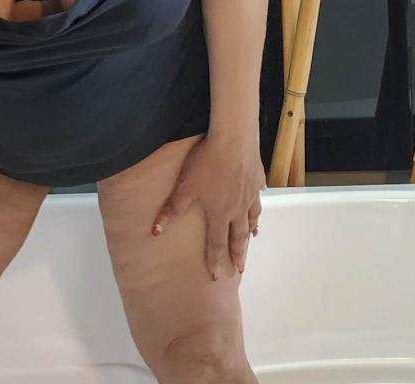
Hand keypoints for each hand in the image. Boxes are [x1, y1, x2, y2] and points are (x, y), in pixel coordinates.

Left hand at [150, 131, 263, 280]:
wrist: (233, 139)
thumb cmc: (207, 162)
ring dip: (251, 230)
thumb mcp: (185, 187)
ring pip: (252, 217)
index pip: (216, 242)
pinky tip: (257, 198)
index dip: (215, 260)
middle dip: (238, 253)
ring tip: (253, 237)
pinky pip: (259, 194)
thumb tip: (155, 231)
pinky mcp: (257, 177)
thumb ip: (172, 210)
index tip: (216, 276)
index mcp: (220, 213)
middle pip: (238, 236)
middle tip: (240, 269)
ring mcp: (250, 193)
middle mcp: (238, 208)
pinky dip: (258, 201)